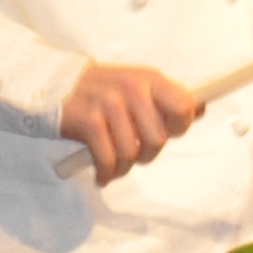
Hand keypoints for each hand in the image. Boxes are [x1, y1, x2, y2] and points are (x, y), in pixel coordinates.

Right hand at [62, 61, 202, 183]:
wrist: (51, 84)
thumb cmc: (99, 89)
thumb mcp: (136, 84)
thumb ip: (165, 97)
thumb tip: (201, 109)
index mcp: (149, 79)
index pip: (184, 106)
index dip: (179, 127)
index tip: (165, 133)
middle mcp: (132, 88)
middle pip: (159, 139)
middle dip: (148, 154)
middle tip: (134, 152)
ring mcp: (110, 104)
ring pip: (133, 153)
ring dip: (124, 168)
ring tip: (115, 166)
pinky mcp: (89, 121)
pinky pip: (109, 160)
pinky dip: (106, 174)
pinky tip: (102, 174)